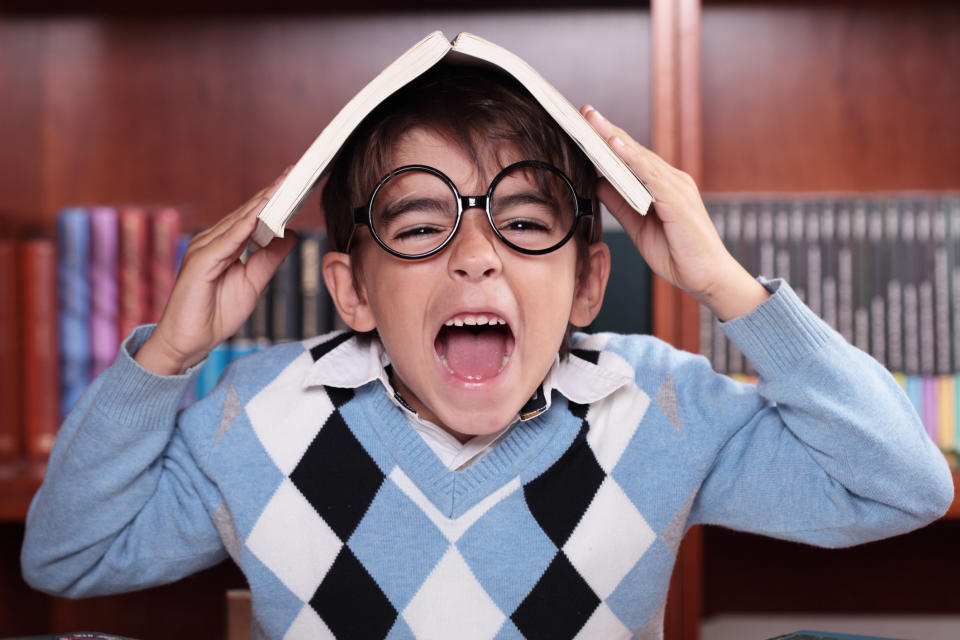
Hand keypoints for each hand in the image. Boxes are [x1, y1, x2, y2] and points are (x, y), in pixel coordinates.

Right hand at [135, 172, 297, 374]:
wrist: (188, 342)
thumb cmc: (215, 313)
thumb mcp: (253, 283)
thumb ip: (270, 258)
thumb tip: (291, 233)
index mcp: (226, 243)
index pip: (255, 215)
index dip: (275, 198)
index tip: (297, 180)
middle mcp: (213, 240)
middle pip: (248, 210)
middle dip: (272, 191)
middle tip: (295, 171)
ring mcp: (204, 248)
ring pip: (239, 219)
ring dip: (262, 201)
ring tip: (284, 184)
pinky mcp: (200, 262)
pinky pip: (227, 240)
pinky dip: (244, 225)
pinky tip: (260, 213)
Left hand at [580, 105, 767, 320]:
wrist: (708, 279)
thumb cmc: (679, 255)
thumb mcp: (638, 228)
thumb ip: (620, 204)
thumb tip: (598, 182)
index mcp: (662, 186)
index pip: (631, 158)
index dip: (608, 141)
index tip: (584, 125)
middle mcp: (672, 180)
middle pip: (633, 150)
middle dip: (606, 130)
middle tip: (583, 111)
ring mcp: (677, 187)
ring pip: (640, 157)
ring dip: (614, 137)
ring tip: (592, 120)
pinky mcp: (678, 199)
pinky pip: (650, 174)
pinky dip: (631, 159)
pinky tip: (614, 146)